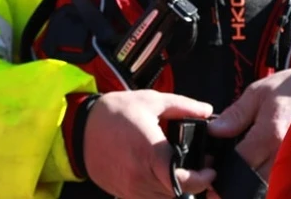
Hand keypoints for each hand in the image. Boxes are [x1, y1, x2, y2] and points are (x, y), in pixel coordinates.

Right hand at [84, 90, 216, 198]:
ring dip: (177, 190)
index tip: (211, 170)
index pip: (182, 180)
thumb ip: (183, 106)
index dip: (202, 179)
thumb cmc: (116, 112)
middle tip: (203, 170)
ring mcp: (130, 188)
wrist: (79, 128)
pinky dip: (160, 192)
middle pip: (176, 194)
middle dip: (194, 185)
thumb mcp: (151, 101)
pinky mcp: (121, 193)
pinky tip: (163, 176)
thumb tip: (207, 110)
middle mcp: (140, 176)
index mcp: (150, 152)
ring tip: (184, 172)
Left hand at [207, 67, 290, 178]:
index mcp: (270, 133)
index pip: (239, 162)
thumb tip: (214, 131)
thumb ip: (236, 114)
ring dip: (252, 180)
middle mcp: (284, 154)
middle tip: (225, 171)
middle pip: (251, 180)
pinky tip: (260, 169)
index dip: (220, 166)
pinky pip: (280, 182)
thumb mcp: (259, 92)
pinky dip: (268, 179)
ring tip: (244, 168)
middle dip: (234, 177)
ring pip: (266, 185)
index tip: (210, 164)